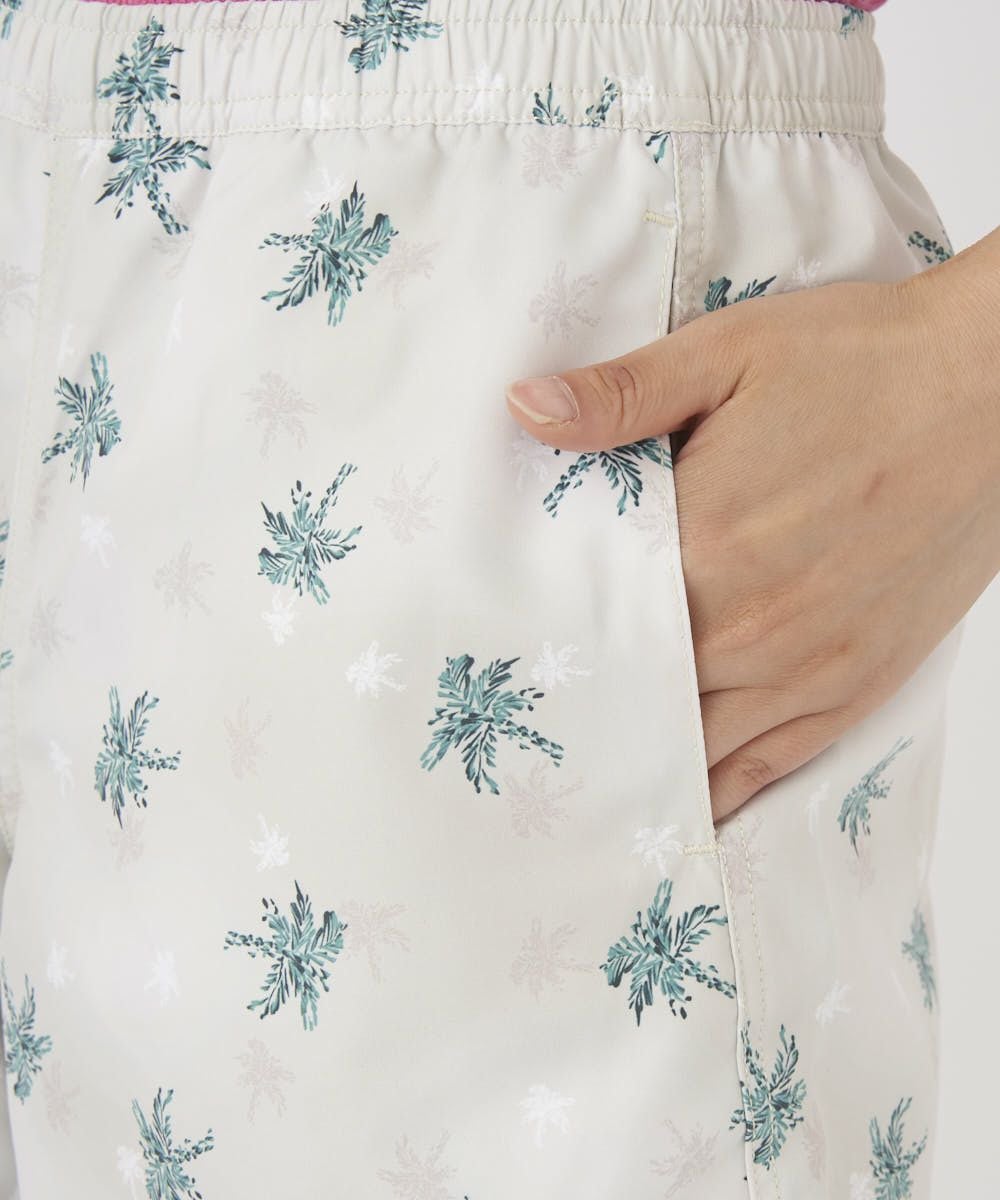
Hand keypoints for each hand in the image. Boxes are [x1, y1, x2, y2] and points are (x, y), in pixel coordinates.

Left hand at [504, 240, 999, 822]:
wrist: (993, 388)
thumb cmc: (860, 365)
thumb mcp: (726, 355)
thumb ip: (620, 397)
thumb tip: (522, 407)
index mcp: (706, 548)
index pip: (596, 628)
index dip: (547, 655)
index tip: (503, 675)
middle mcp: (753, 627)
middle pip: (640, 699)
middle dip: (588, 715)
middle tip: (531, 739)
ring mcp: (812, 666)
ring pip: (700, 748)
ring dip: (645, 765)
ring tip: (587, 789)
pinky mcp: (860, 683)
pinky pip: (775, 763)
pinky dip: (724, 791)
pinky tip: (684, 810)